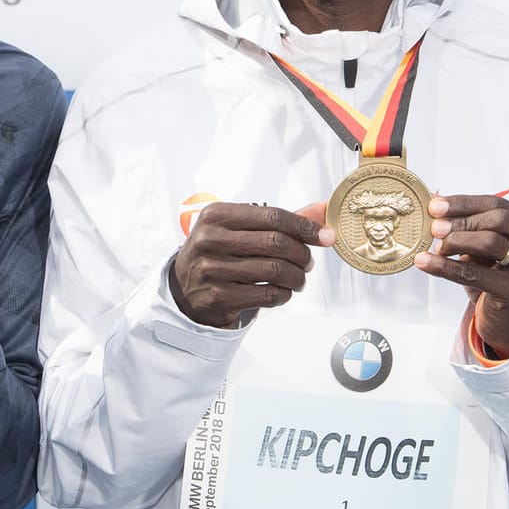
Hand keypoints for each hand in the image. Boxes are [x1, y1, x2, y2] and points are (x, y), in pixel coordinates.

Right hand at [171, 202, 332, 328]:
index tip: (325, 236)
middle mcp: (210, 239)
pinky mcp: (218, 297)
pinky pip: (267, 296)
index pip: (273, 216)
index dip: (305, 227)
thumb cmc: (219, 252)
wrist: (183, 287)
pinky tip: (283, 292)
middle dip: (302, 254)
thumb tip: (322, 210)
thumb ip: (280, 221)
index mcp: (217, 215)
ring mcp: (212, 269)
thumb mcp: (239, 229)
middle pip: (277, 243)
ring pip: (275, 270)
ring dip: (297, 277)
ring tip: (298, 279)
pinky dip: (284, 295)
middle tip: (308, 262)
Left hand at [414, 195, 508, 356]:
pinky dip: (446, 267)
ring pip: (490, 242)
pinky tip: (426, 262)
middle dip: (463, 220)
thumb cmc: (500, 276)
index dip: (465, 203)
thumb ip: (474, 226)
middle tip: (435, 227)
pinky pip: (474, 274)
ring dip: (456, 240)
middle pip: (499, 219)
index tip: (436, 205)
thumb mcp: (491, 247)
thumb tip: (437, 205)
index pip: (499, 204)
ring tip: (436, 246)